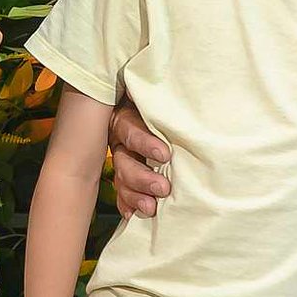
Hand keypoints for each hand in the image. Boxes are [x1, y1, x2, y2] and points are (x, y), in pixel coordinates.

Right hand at [109, 96, 171, 218]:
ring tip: (150, 208)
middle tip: (162, 188)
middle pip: (122, 159)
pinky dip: (127, 204)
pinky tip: (133, 215)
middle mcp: (120, 139)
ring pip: (121, 178)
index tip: (165, 153)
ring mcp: (122, 158)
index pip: (130, 129)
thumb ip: (164, 93)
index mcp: (126, 117)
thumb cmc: (170, 103)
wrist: (172, 113)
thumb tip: (176, 81)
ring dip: (135, 194)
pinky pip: (122, 193)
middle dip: (141, 176)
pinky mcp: (126, 176)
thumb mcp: (163, 96)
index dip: (144, 143)